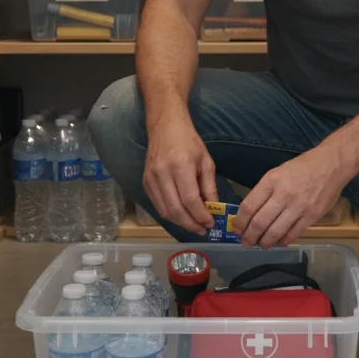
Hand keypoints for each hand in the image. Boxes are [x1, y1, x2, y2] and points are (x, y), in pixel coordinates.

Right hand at [144, 117, 216, 233]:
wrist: (165, 127)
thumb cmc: (189, 142)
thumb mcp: (206, 162)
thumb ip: (209, 187)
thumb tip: (213, 209)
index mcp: (180, 166)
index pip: (190, 200)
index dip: (200, 216)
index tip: (210, 223)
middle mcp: (162, 174)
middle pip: (176, 209)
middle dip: (191, 224)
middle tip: (202, 230)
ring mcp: (151, 179)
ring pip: (165, 211)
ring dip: (180, 222)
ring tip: (194, 226)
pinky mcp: (145, 183)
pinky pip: (157, 205)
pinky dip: (170, 215)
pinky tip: (181, 216)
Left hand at [236, 146, 353, 247]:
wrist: (331, 164)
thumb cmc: (302, 167)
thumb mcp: (277, 172)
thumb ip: (264, 192)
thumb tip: (250, 214)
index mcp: (272, 181)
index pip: (249, 206)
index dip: (240, 222)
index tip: (237, 229)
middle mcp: (284, 194)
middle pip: (260, 222)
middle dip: (249, 237)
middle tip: (246, 242)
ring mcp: (299, 207)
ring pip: (275, 232)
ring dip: (265, 242)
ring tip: (261, 245)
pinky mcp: (312, 216)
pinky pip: (293, 234)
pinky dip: (283, 241)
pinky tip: (279, 242)